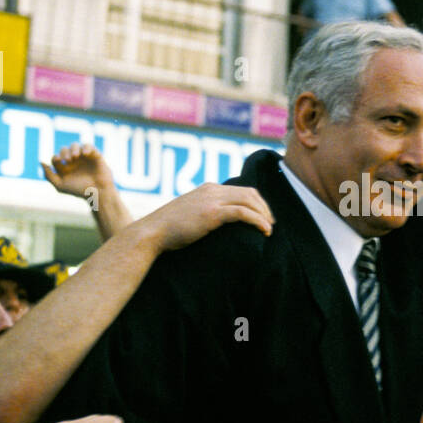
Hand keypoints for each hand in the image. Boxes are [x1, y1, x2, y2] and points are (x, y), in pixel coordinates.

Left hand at [41, 143, 114, 200]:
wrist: (98, 193)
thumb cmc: (79, 190)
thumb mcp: (60, 185)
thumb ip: (49, 175)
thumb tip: (41, 162)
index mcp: (65, 168)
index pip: (56, 158)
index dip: (56, 158)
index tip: (59, 162)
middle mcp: (74, 162)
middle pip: (64, 150)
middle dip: (64, 152)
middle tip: (68, 160)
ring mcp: (84, 158)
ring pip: (75, 146)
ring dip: (73, 149)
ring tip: (75, 156)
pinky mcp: (94, 155)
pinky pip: (89, 146)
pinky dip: (86, 147)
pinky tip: (84, 154)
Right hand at [136, 183, 272, 251]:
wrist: (151, 232)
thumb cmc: (168, 230)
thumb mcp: (189, 215)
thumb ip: (204, 213)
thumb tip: (215, 225)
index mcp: (208, 189)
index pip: (241, 190)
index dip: (257, 203)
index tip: (264, 217)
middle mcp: (212, 190)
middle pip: (250, 193)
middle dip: (265, 208)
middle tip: (271, 223)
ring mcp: (212, 200)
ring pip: (249, 200)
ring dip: (264, 214)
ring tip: (270, 229)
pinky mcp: (212, 213)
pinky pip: (243, 212)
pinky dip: (258, 220)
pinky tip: (265, 230)